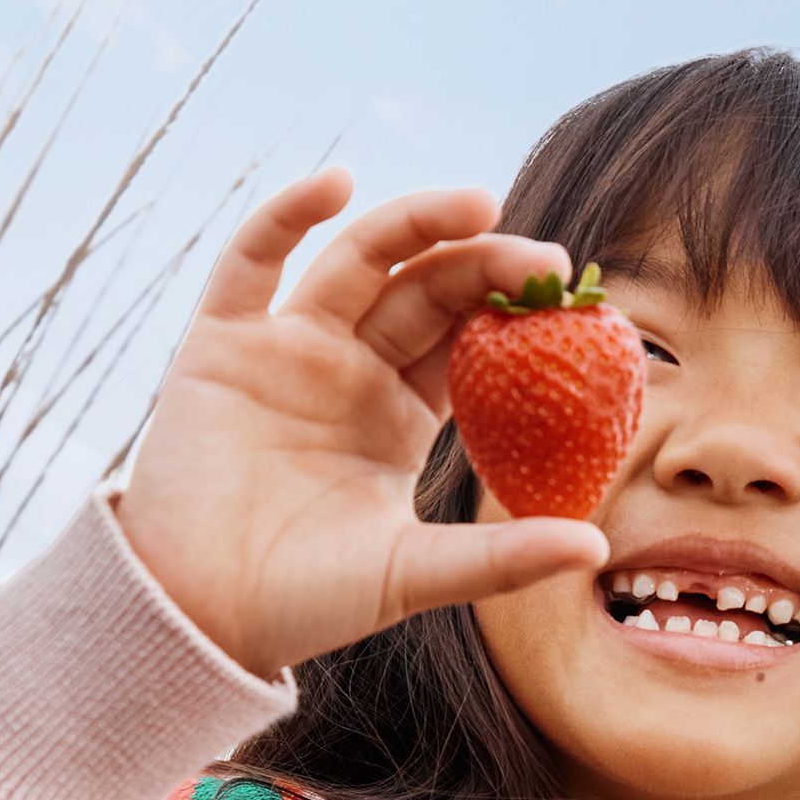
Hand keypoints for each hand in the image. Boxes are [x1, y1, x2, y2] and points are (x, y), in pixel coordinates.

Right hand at [114, 167, 610, 677]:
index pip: (467, 344)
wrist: (202, 616)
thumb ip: (499, 558)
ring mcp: (286, 349)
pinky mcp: (222, 342)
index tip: (572, 306)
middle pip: (424, 291)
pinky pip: (251, 261)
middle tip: (545, 263)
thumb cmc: (307, 602)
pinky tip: (335, 184)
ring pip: (356, 261)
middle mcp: (349, 371)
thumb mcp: (414, 575)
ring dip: (412, 224)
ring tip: (477, 203)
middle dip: (483, 266)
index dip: (514, 318)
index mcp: (398, 417)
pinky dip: (285, 215)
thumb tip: (597, 549)